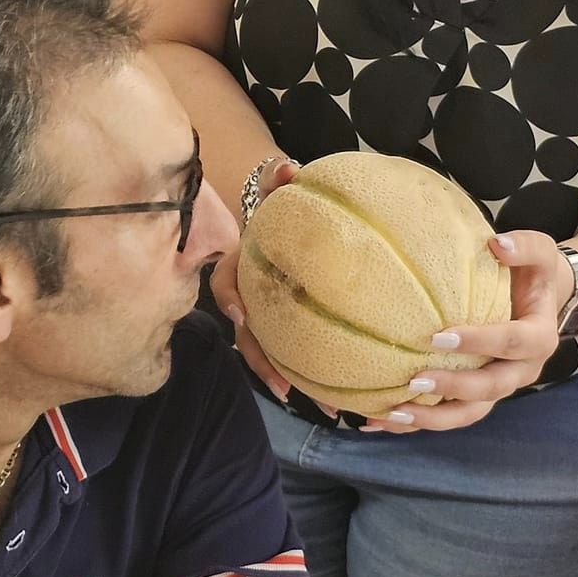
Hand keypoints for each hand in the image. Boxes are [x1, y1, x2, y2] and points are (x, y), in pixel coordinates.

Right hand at [211, 159, 327, 409]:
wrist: (277, 218)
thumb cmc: (277, 207)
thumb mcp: (275, 189)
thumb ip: (278, 179)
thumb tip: (288, 168)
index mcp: (242, 266)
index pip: (226, 282)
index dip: (230, 299)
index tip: (241, 315)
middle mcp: (249, 297)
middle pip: (250, 337)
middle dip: (267, 365)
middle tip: (287, 388)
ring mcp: (265, 316)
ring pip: (271, 353)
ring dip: (294, 381)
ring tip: (330, 408)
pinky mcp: (285, 325)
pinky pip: (295, 352)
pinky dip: (318, 374)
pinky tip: (350, 395)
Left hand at [362, 231, 564, 433]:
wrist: (538, 300)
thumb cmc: (531, 273)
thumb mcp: (539, 252)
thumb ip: (525, 247)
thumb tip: (497, 245)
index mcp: (538, 338)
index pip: (512, 343)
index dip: (479, 343)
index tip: (439, 337)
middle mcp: (521, 371)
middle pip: (490, 388)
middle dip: (453, 387)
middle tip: (415, 381)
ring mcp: (499, 388)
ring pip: (470, 413)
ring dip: (432, 418)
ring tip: (394, 414)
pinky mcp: (478, 398)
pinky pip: (450, 415)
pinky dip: (417, 423)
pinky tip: (381, 422)